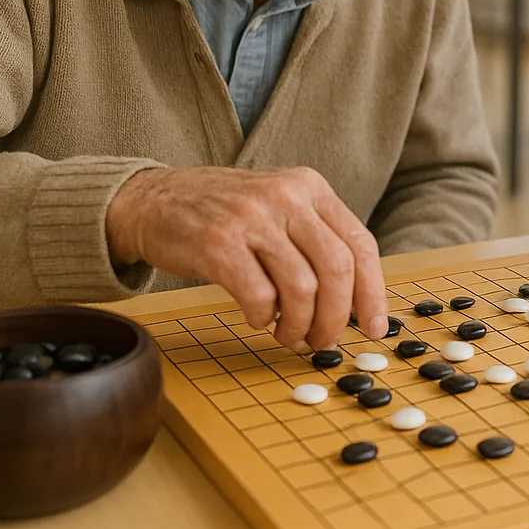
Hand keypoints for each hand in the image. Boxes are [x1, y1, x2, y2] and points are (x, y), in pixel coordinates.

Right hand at [105, 165, 387, 348]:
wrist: (153, 199)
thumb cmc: (223, 215)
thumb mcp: (278, 207)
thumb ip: (315, 241)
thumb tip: (356, 302)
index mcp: (309, 187)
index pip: (359, 244)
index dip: (373, 292)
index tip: (376, 328)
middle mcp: (286, 196)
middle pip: (338, 269)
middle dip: (338, 317)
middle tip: (325, 341)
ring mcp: (252, 218)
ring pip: (303, 287)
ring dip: (300, 325)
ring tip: (288, 334)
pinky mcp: (218, 244)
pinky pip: (260, 297)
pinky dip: (264, 318)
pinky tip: (258, 318)